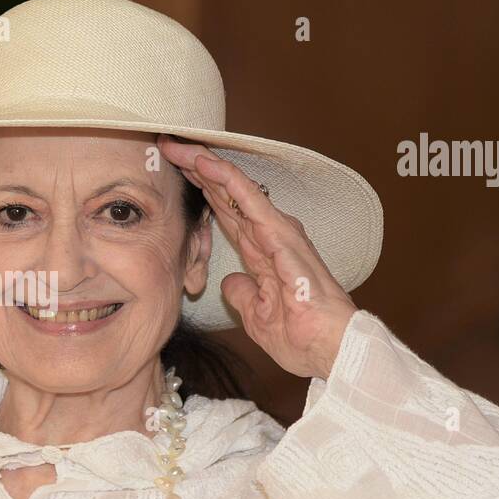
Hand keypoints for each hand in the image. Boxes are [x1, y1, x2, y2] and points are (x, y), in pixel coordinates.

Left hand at [158, 135, 357, 379]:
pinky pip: (251, 202)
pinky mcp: (282, 237)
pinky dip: (228, 182)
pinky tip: (208, 166)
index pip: (224, 213)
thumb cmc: (302, 337)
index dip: (200, 192)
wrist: (329, 351)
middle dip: (197, 170)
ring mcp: (277, 232)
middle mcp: (269, 235)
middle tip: (169, 147)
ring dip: (208, 167)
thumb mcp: (256, 316)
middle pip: (226, 195)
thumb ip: (242, 293)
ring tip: (181, 147)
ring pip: (236, 189)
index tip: (172, 174)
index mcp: (261, 252)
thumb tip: (228, 281)